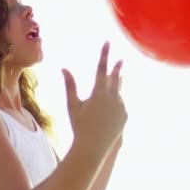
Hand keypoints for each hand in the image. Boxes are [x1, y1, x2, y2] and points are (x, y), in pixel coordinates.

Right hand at [62, 41, 126, 155]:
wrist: (93, 147)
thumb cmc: (79, 125)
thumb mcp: (73, 105)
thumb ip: (70, 86)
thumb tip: (64, 68)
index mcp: (98, 92)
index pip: (101, 68)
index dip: (104, 54)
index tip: (108, 42)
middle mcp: (112, 97)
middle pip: (115, 77)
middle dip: (117, 68)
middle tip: (120, 59)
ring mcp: (121, 106)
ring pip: (118, 92)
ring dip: (116, 86)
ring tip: (117, 78)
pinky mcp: (125, 115)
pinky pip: (120, 105)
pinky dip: (115, 104)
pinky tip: (109, 110)